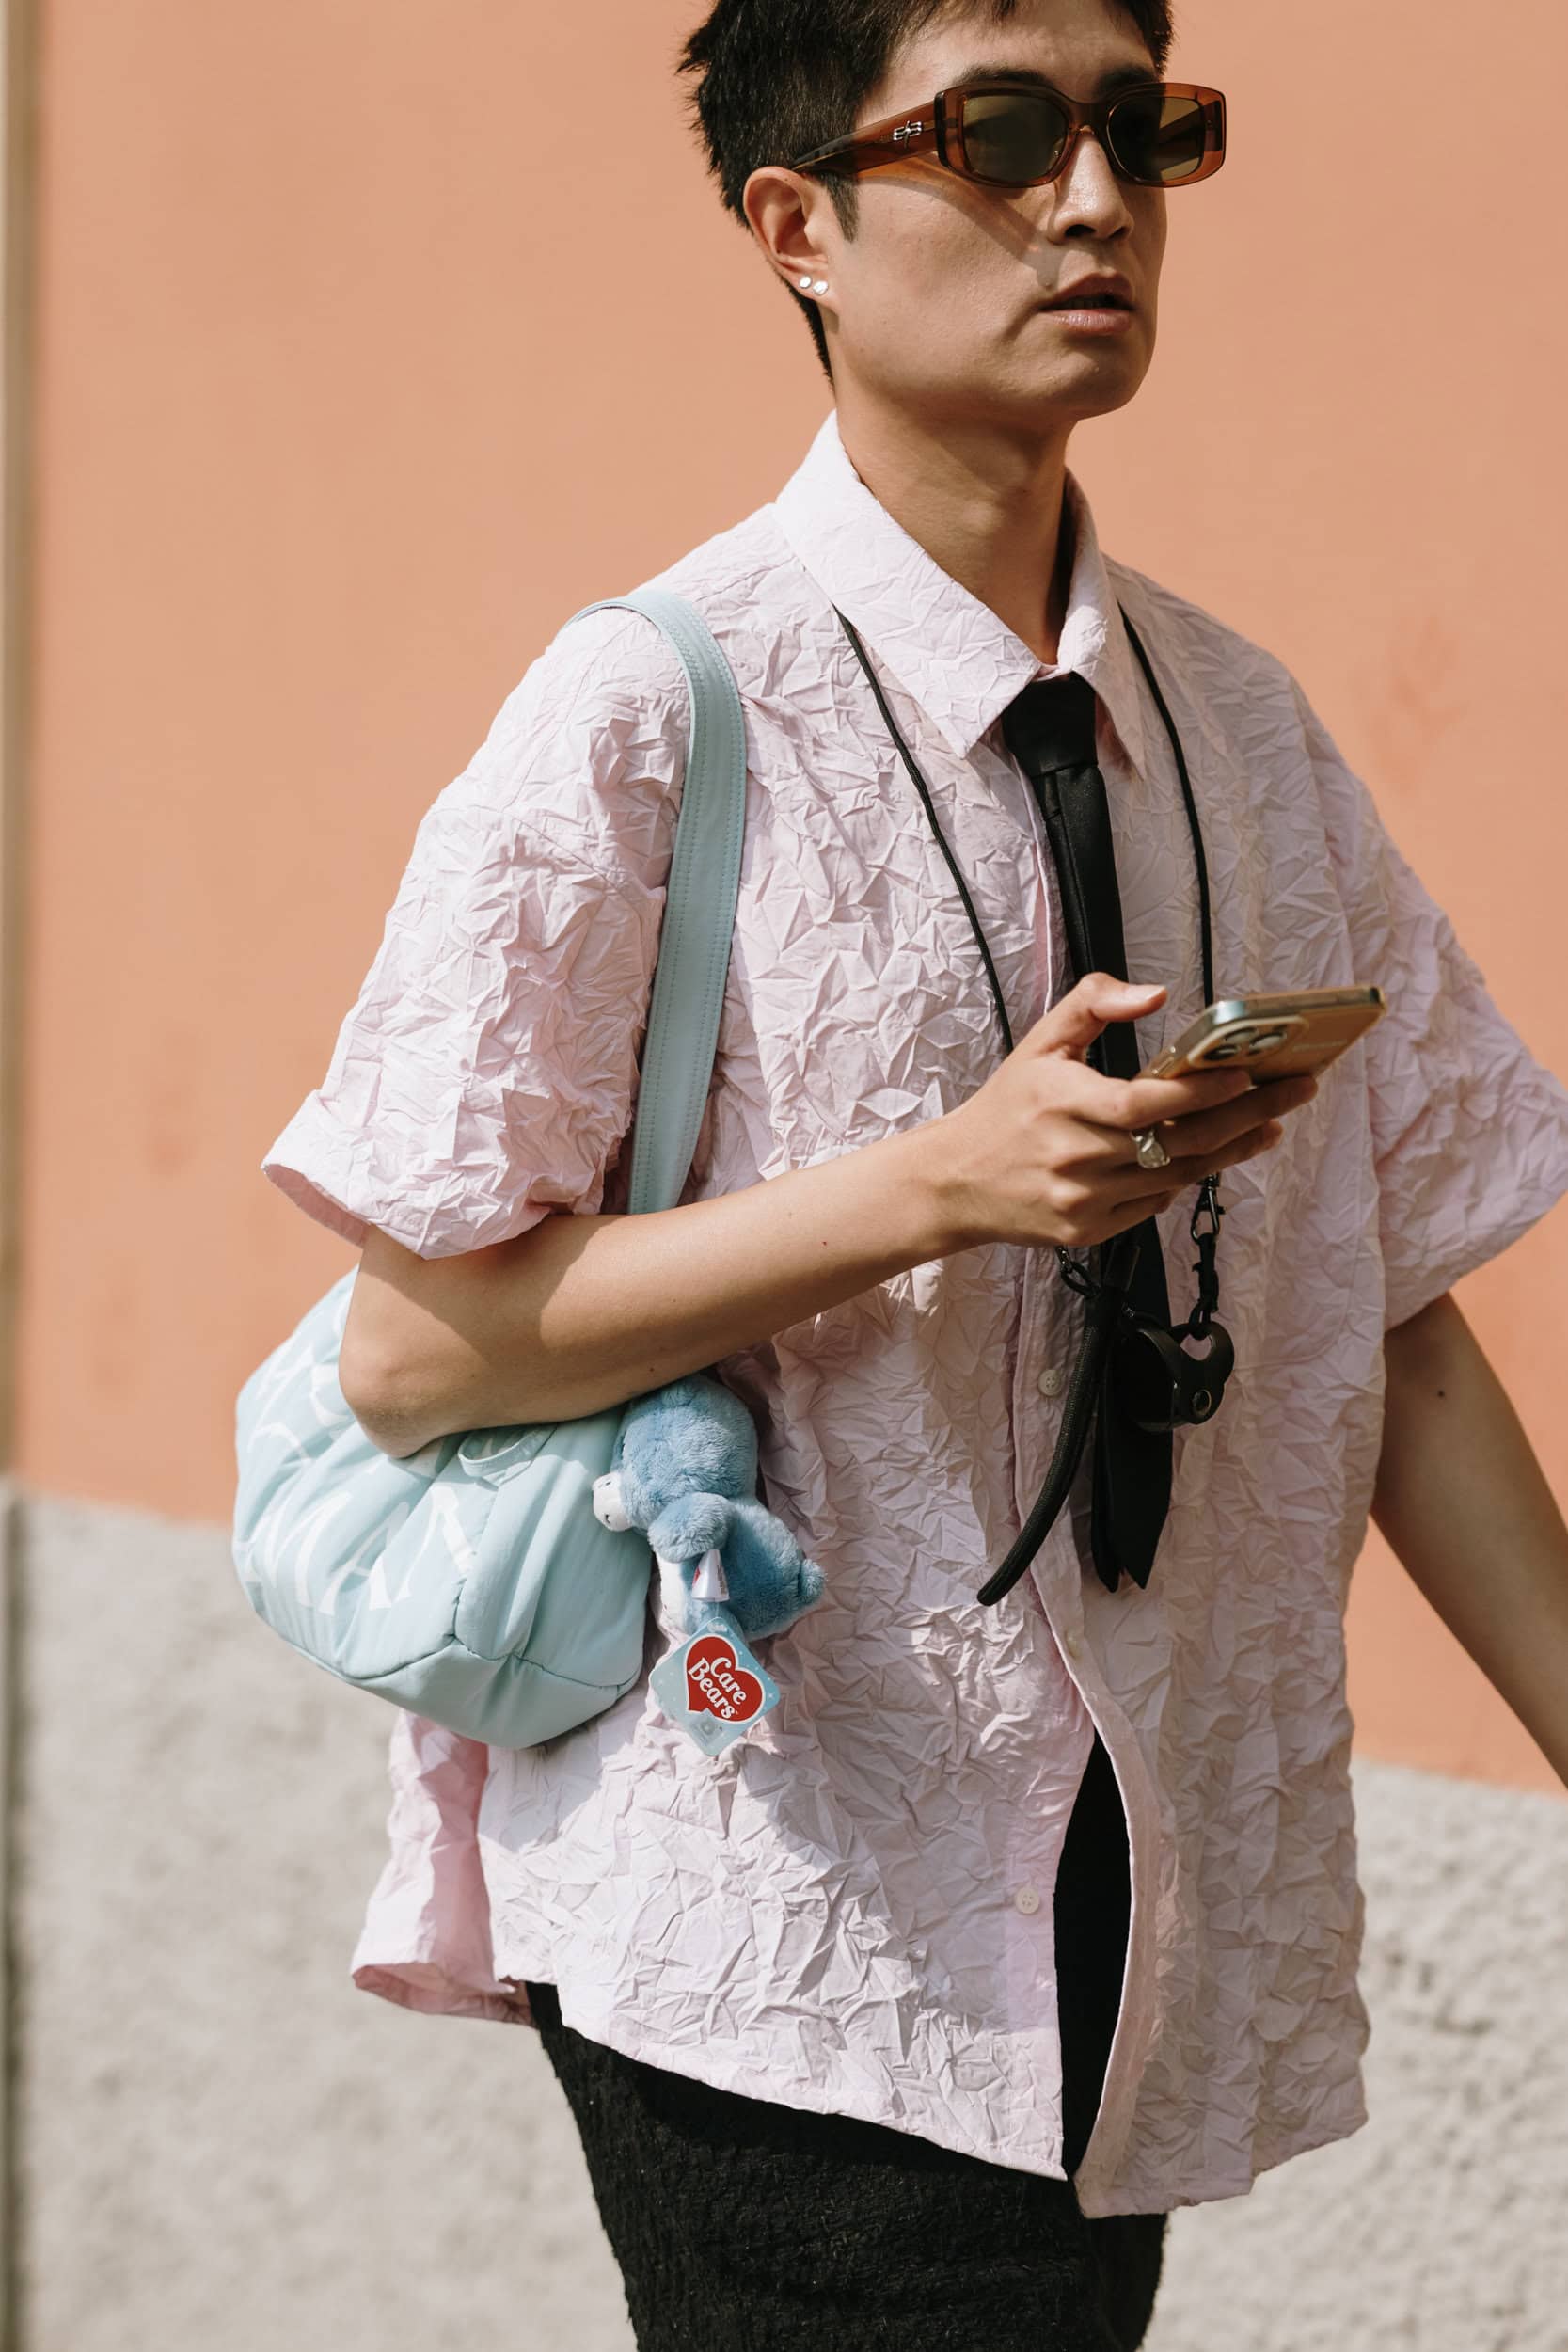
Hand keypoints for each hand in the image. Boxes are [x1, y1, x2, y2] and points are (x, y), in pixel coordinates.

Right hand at [922, 973, 1318, 1252]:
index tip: (1248, 1074)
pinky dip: (1186, 1177)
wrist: (955, 1183)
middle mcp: (1073, 1158)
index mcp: (1060, 1104)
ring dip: (1231, 1149)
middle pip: (1177, 1144)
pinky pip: (1154, 1204)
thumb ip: (1093, 1002)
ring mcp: (1082, 1202)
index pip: (1143, 1104)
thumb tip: (1156, 995)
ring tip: (1270, 1123)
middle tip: (1295, 1091)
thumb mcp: (1041, 1042)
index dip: (1200, 1093)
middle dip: (1246, 1117)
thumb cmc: (1008, 1107)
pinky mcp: (1088, 1233)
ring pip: (1176, 1177)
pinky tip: (1214, 1151)